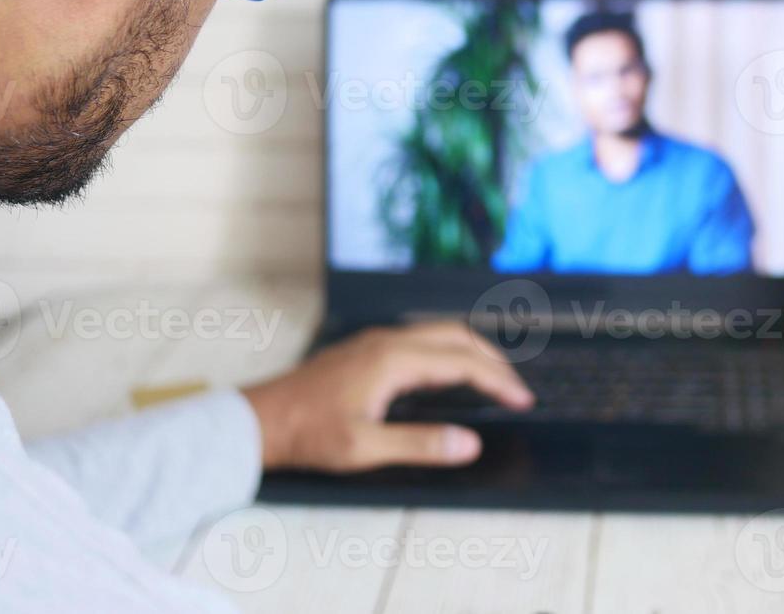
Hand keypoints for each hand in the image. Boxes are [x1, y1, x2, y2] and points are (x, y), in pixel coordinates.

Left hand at [242, 322, 533, 471]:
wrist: (261, 420)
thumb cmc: (308, 435)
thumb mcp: (365, 449)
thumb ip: (420, 445)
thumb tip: (468, 444)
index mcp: (394, 360)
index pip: (462, 363)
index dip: (498, 381)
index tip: (522, 400)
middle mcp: (388, 341)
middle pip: (456, 336)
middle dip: (492, 359)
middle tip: (516, 388)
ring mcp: (376, 342)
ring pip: (438, 333)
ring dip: (471, 351)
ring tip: (493, 377)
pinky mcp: (366, 349)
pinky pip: (420, 339)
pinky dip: (449, 351)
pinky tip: (449, 373)